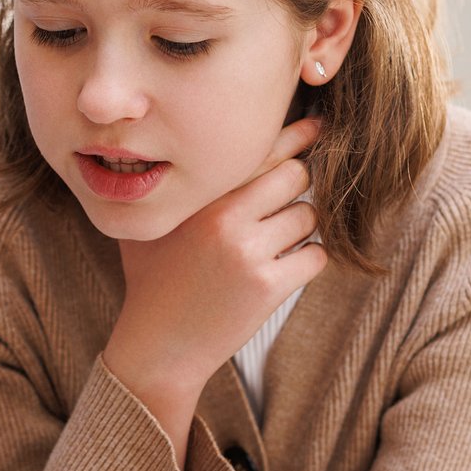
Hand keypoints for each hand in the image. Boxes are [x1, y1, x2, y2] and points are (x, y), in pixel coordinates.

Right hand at [101, 119, 325, 425]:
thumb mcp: (155, 222)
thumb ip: (180, 184)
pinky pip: (315, 256)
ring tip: (273, 244)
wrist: (158, 345)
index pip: (258, 148)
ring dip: (300, 228)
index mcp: (197, 195)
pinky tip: (283, 268)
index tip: (316, 125)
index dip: (295, 134)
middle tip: (283, 202)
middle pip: (294, 175)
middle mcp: (223, 216)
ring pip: (308, 217)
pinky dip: (306, 260)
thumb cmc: (153, 278)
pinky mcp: (268, 287)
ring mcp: (248, 252)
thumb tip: (207, 142)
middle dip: (296, 186)